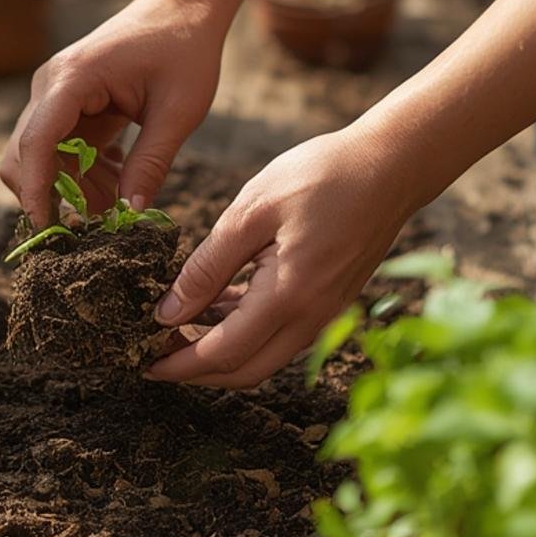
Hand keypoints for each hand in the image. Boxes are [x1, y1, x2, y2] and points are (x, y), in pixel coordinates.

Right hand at [0, 0, 225, 226]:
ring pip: (44, 160)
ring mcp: (55, 96)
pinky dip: (86, 175)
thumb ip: (152, 162)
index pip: (36, 142)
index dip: (36, 189)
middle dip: (57, 194)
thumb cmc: (184, 50)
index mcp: (72, 79)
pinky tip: (123, 172)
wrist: (181, 9)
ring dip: (77, 187)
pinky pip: (63, 153)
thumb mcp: (179, 111)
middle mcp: (51, 87)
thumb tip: (130, 213)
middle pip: (25, 155)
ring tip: (124, 192)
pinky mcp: (68, 107)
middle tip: (104, 218)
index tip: (46, 228)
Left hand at [146, 125, 413, 388]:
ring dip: (220, 351)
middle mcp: (311, 318)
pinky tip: (215, 304)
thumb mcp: (250, 212)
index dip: (179, 365)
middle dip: (195, 371)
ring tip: (176, 327)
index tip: (143, 363)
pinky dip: (245, 330)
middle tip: (153, 355)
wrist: (392, 165)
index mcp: (288, 297)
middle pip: (244, 371)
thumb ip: (207, 267)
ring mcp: (325, 314)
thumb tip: (167, 313)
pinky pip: (280, 333)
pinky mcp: (330, 302)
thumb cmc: (321, 176)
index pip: (222, 353)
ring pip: (263, 356)